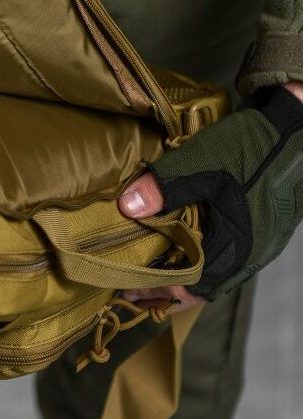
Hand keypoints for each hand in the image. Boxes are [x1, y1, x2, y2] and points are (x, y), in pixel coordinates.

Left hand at [118, 81, 302, 304]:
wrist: (300, 126)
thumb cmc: (254, 146)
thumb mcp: (203, 161)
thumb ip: (165, 186)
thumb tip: (127, 207)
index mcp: (237, 246)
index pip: (191, 287)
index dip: (157, 291)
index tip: (128, 288)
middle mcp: (251, 255)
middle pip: (204, 289)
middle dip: (168, 292)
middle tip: (135, 288)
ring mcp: (261, 245)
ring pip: (218, 277)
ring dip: (186, 280)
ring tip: (154, 274)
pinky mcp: (264, 232)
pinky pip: (229, 261)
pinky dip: (204, 264)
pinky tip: (185, 253)